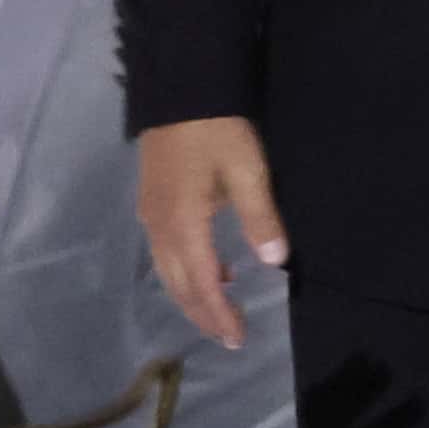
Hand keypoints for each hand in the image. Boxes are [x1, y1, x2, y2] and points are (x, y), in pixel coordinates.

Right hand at [135, 114, 286, 350]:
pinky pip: (165, 252)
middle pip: (180, 286)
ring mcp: (151, 216)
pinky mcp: (151, 203)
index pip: (204, 284)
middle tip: (228, 337)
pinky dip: (185, 271)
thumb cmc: (216, 130)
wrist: (178, 89)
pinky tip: (211, 266)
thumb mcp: (246, 171)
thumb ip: (260, 218)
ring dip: (192, 295)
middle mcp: (160, 229)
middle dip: (203, 314)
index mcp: (184, 226)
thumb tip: (277, 261)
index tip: (238, 338)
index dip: (220, 315)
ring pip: (168, 271)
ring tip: (220, 309)